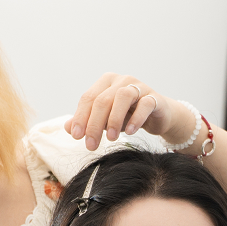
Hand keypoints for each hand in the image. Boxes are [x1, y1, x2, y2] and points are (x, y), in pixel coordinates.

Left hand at [65, 75, 191, 150]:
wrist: (158, 116)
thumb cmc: (128, 115)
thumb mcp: (105, 120)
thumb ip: (87, 122)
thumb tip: (68, 128)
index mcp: (106, 82)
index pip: (88, 98)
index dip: (81, 117)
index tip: (77, 136)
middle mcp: (122, 80)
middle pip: (103, 100)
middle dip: (94, 124)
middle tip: (91, 145)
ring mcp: (139, 87)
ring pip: (123, 97)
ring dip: (114, 119)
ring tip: (111, 138)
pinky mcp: (154, 97)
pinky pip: (145, 104)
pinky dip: (136, 118)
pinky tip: (130, 132)